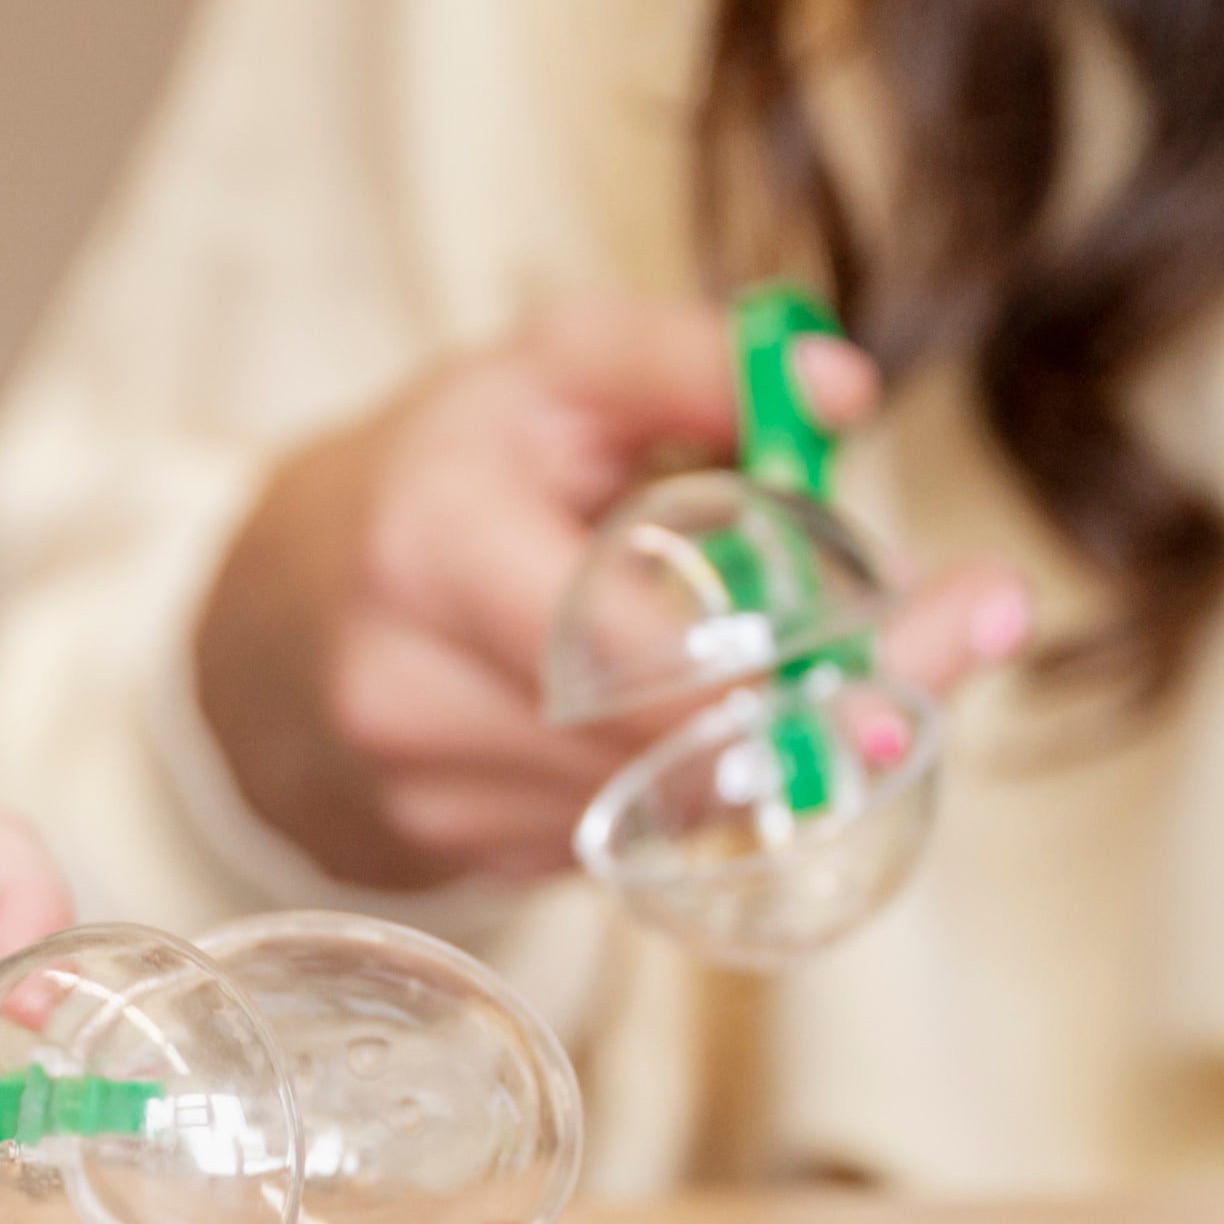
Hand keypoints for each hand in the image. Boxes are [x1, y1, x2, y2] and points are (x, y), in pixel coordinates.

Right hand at [191, 294, 1030, 890]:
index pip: (626, 642)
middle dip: (831, 704)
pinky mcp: (459, 863)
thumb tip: (839, 390)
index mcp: (432, 544)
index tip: (928, 624)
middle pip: (672, 743)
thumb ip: (687, 360)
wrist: (269, 622)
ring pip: (670, 806)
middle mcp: (411, 688)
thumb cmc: (434, 475)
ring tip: (816, 663)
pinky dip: (693, 785)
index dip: (782, 656)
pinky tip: (691, 722)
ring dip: (775, 749)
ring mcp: (429, 797)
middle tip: (954, 650)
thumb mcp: (542, 372)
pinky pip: (629, 843)